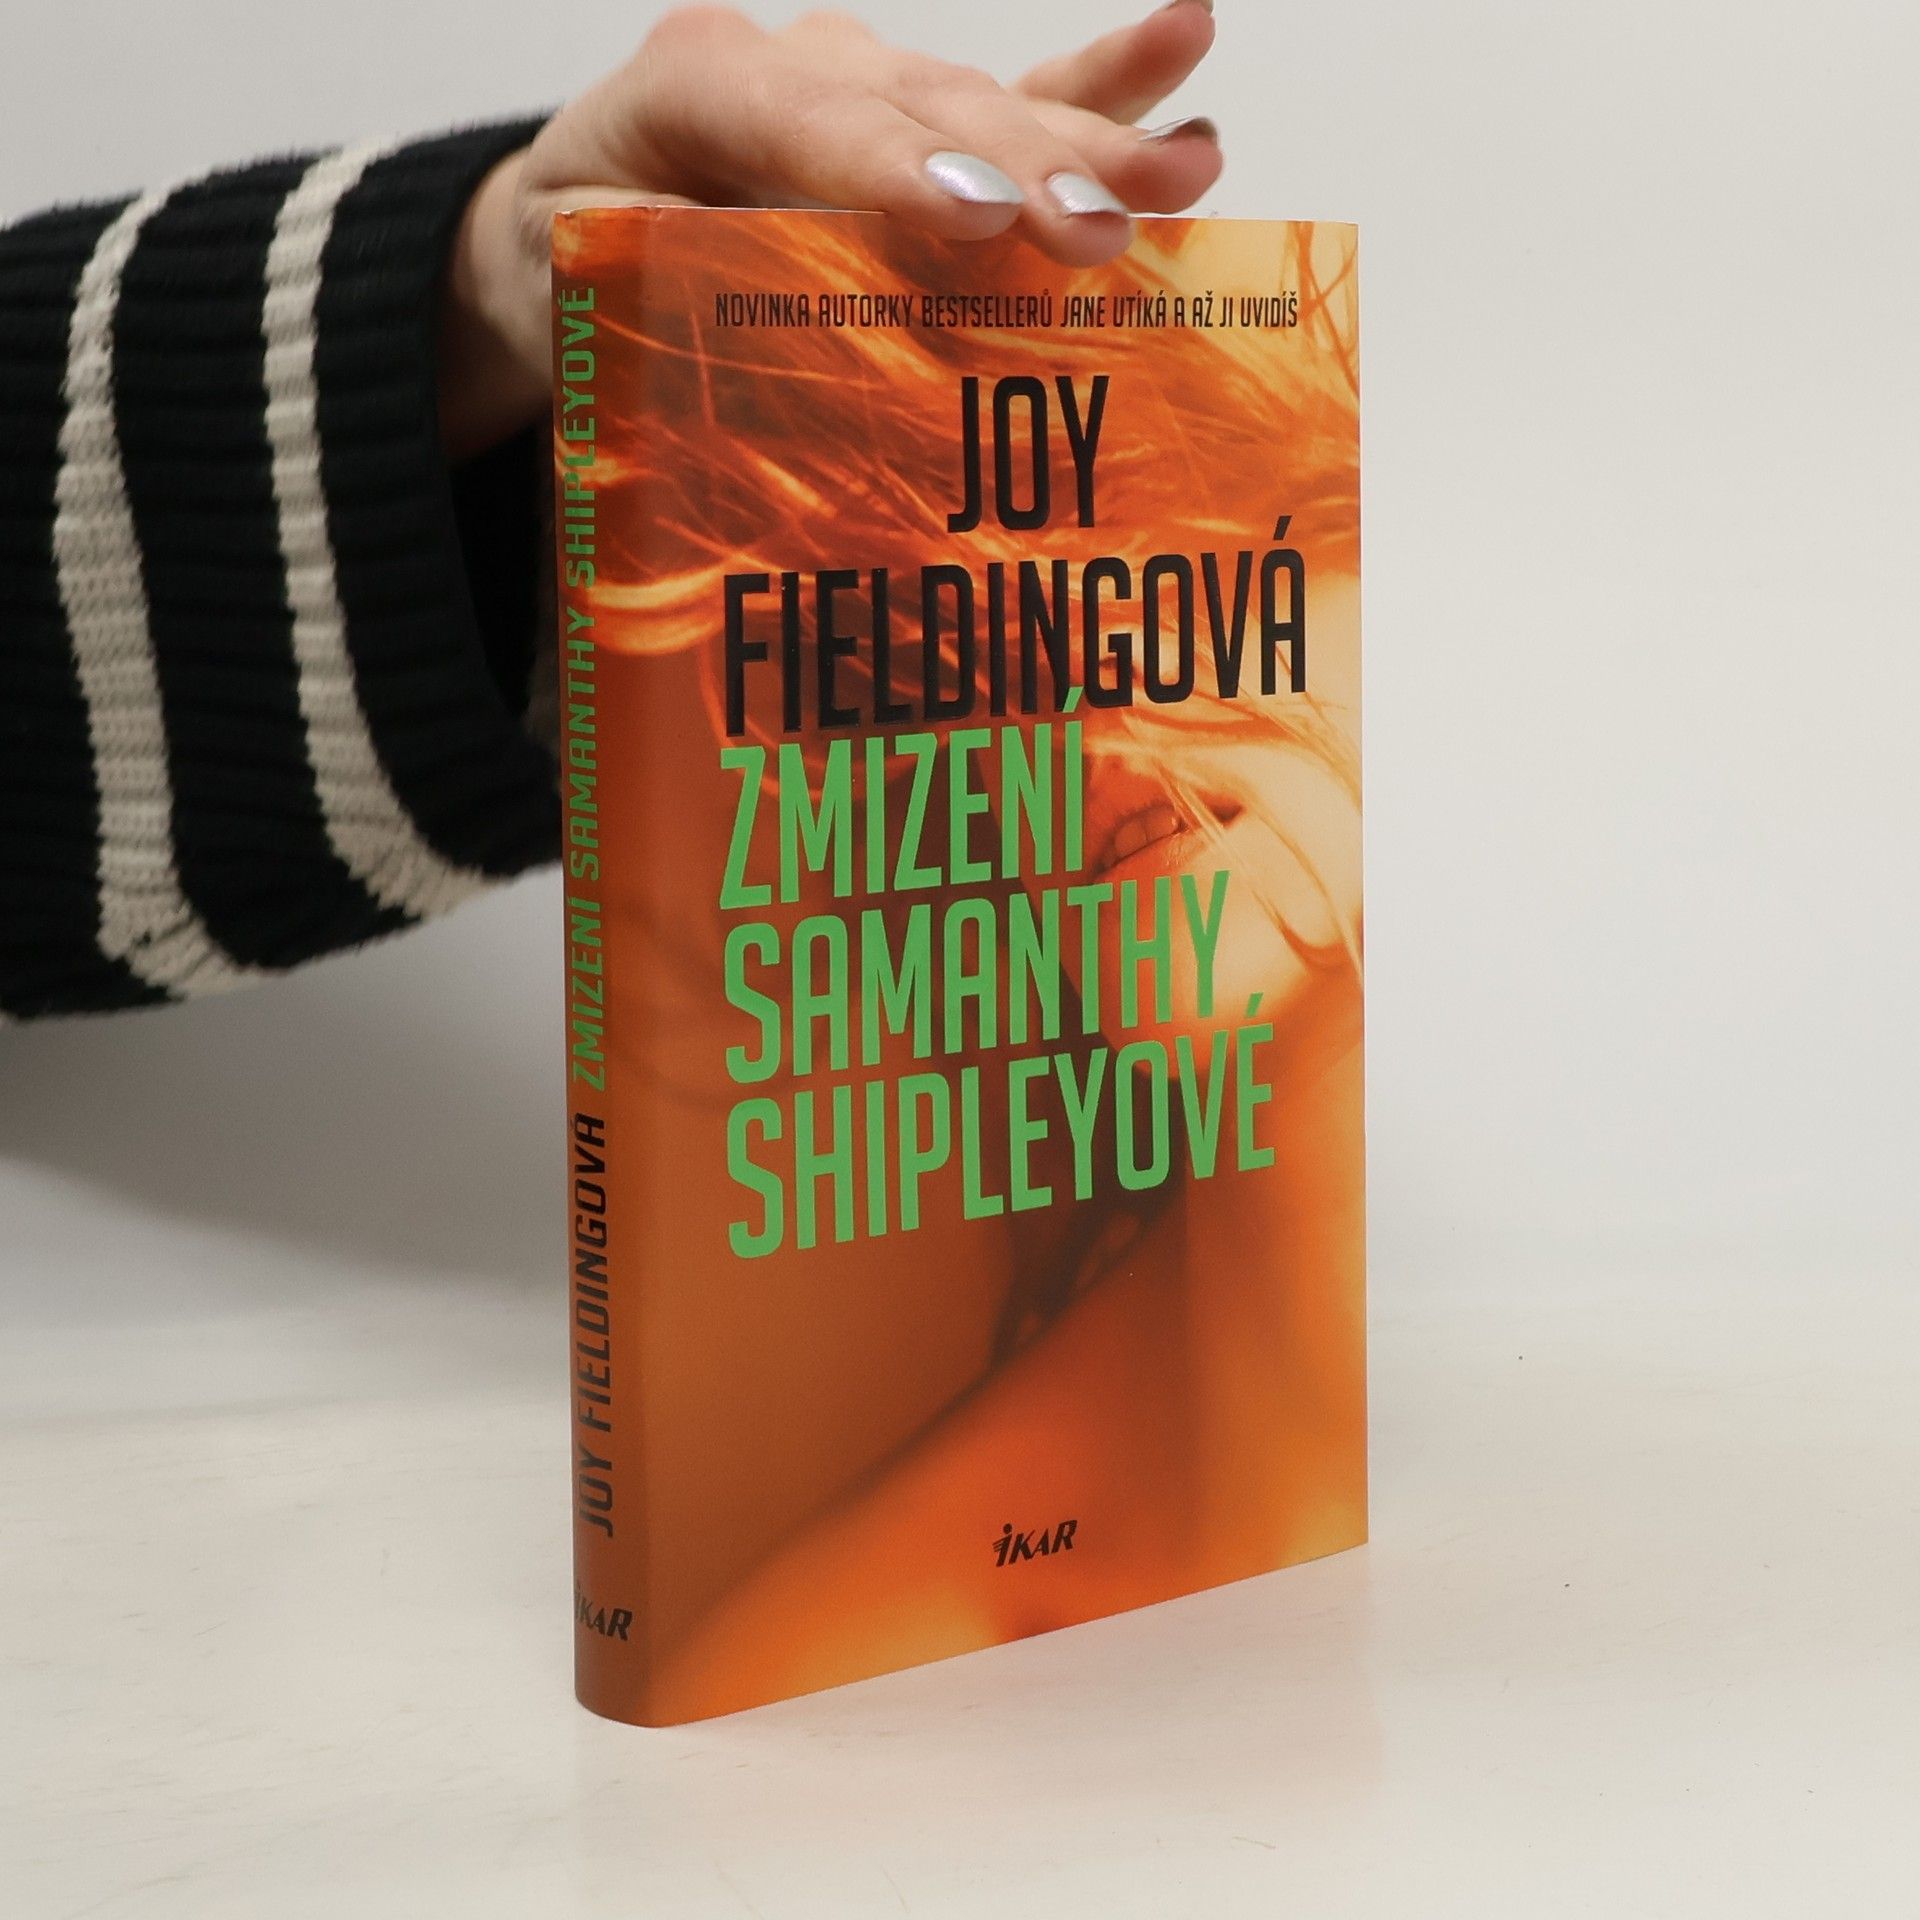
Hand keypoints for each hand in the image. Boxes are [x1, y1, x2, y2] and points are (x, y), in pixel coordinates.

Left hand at [439, 2, 1221, 455]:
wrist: (573, 225)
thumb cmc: (577, 253)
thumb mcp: (568, 268)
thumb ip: (629, 262)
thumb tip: (703, 265)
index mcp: (700, 84)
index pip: (803, 115)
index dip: (890, 163)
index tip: (968, 215)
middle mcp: (801, 68)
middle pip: (924, 108)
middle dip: (1016, 166)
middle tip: (1093, 230)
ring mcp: (875, 90)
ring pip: (989, 104)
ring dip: (1090, 141)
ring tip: (1184, 170)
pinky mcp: (925, 133)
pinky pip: (1022, 94)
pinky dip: (1104, 80)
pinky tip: (1187, 48)